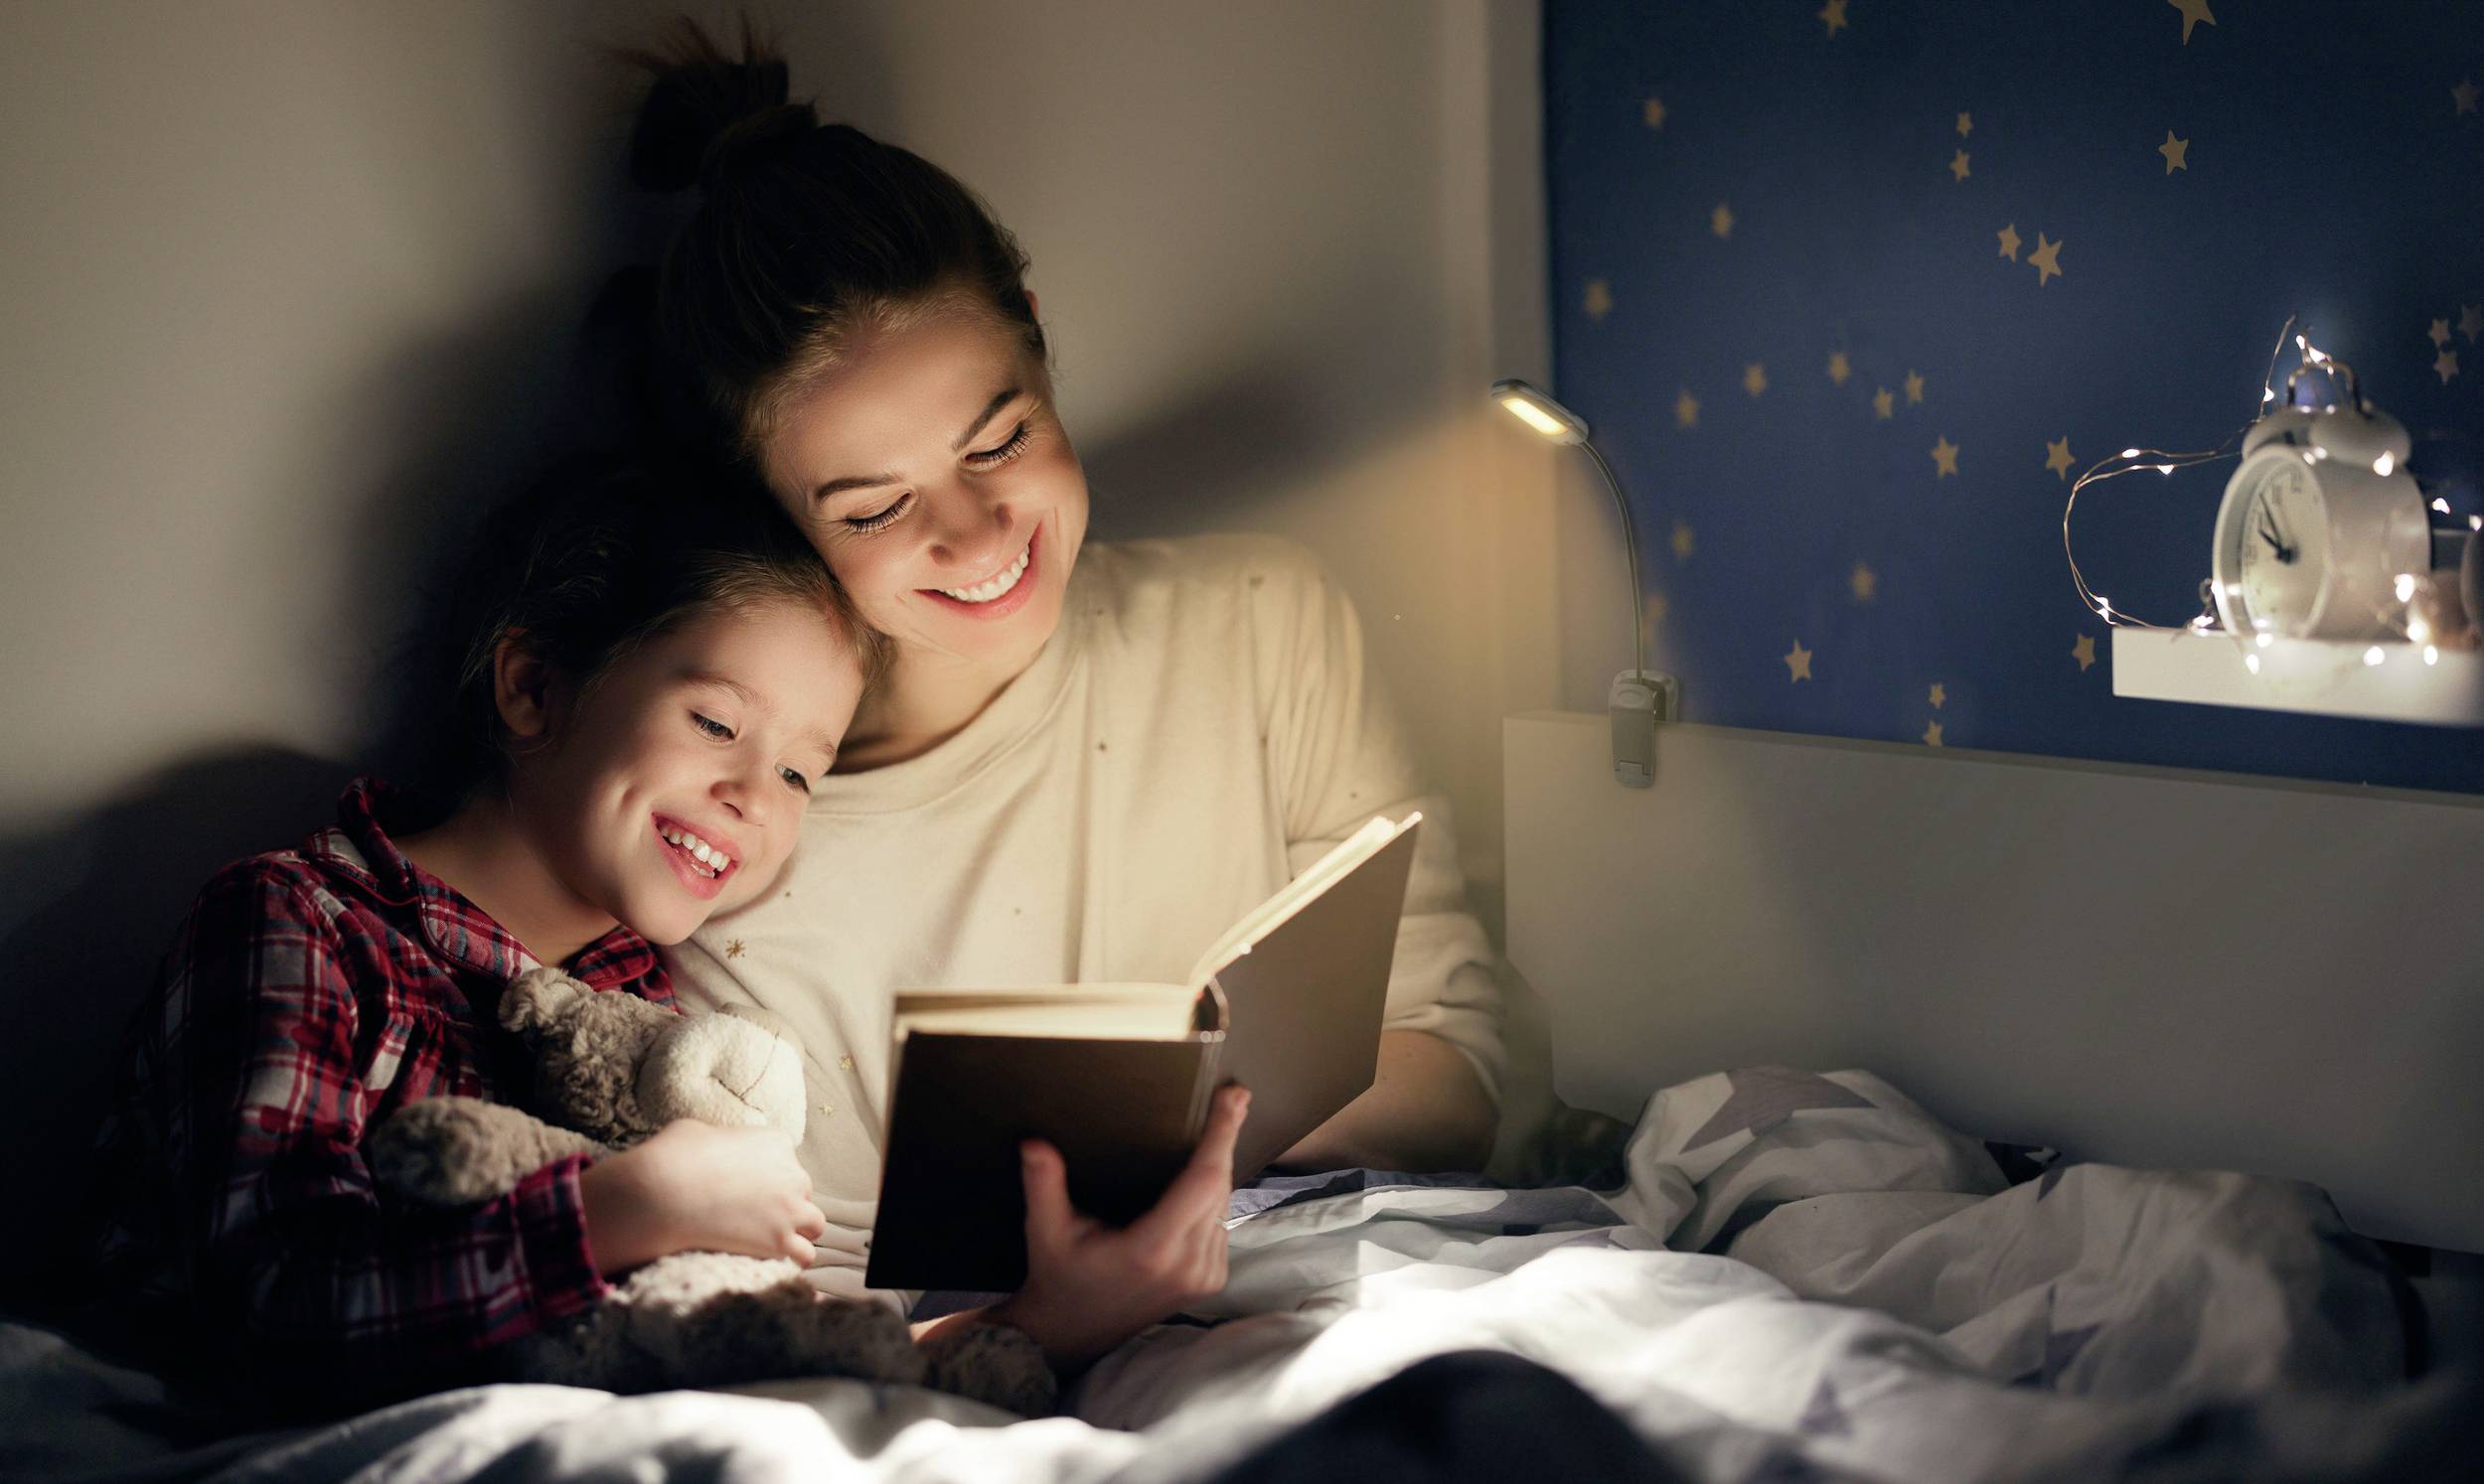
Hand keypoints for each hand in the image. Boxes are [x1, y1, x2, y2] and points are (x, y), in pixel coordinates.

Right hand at [579, 1120, 825, 1273]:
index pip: (787, 1161)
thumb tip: (710, 1144)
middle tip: (757, 1217)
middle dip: (785, 1203)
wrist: (665, 1194)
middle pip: (802, 1192)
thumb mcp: (698, 1130)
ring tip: (774, 1242)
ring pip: (814, 1224)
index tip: (751, 1189)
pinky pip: (805, 1255)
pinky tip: (777, 1262)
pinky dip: (794, 1259)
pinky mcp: (780, 1241)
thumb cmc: (675, 1158)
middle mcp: (792, 1174)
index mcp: (776, 1143)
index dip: (770, 1177)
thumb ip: (718, 1137)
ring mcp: (790, 1209)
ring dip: (798, 1231)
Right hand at [985, 1084, 1250, 1369]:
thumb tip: (1034, 1142)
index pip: (1202, 1181)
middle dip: (1224, 1140)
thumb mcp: (1046, 1232)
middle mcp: (1185, 1265)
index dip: (1220, 1136)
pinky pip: (1221, 1224)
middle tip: (1232, 1098)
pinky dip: (1213, 1199)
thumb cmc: (1058, 1277)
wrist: (1072, 1332)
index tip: (1233, 1099)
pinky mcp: (1209, 1282)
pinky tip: (1197, 1185)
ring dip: (1218, 1169)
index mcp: (1151, 1250)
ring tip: (1211, 1134)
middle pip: (1219, 1186)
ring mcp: (1201, 1277)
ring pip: (1224, 1204)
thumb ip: (1043, 1185)